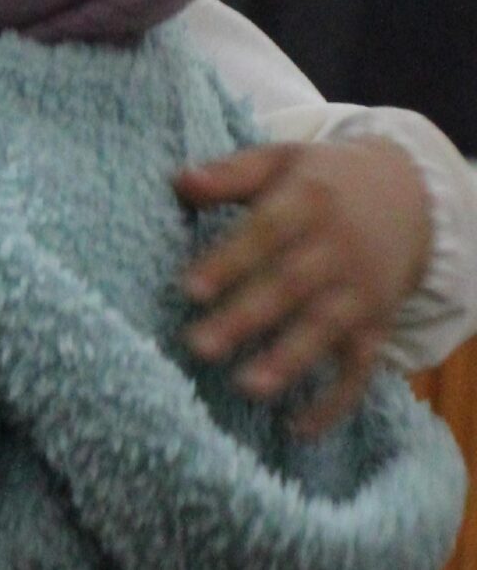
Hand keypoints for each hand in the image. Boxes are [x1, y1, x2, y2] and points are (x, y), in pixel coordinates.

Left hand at [177, 137, 430, 435]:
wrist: (409, 197)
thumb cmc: (322, 179)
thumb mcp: (280, 159)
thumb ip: (230, 172)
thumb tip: (179, 182)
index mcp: (309, 202)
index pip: (266, 233)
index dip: (229, 262)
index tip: (188, 290)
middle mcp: (339, 250)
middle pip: (290, 287)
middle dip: (245, 319)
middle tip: (198, 347)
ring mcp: (362, 292)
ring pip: (326, 329)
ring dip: (289, 361)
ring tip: (247, 388)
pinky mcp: (377, 325)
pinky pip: (361, 368)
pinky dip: (336, 401)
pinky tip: (300, 428)